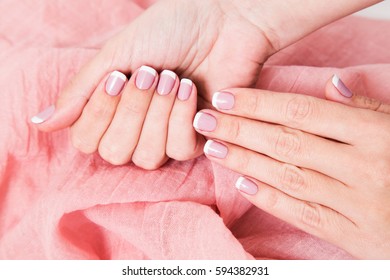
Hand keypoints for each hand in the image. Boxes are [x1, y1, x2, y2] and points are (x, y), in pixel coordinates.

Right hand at [31, 0, 272, 166]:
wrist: (221, 21)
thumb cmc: (170, 31)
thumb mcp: (116, 55)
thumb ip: (80, 92)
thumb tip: (41, 124)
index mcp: (114, 108)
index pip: (87, 140)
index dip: (98, 114)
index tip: (117, 77)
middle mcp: (137, 128)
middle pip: (115, 153)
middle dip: (131, 111)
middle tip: (150, 72)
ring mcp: (166, 136)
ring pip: (147, 157)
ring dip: (157, 114)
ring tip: (172, 78)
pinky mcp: (198, 139)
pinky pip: (180, 150)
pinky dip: (181, 119)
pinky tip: (189, 92)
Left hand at [193, 76, 389, 258]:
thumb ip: (366, 107)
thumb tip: (331, 84)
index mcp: (376, 134)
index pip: (304, 112)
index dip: (260, 103)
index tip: (226, 97)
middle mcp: (364, 167)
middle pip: (287, 143)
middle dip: (240, 129)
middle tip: (205, 120)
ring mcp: (357, 204)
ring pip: (288, 177)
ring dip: (245, 162)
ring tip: (214, 147)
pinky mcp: (351, 234)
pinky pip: (302, 214)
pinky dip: (269, 199)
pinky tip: (241, 184)